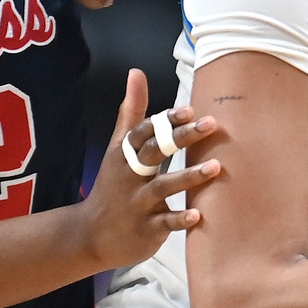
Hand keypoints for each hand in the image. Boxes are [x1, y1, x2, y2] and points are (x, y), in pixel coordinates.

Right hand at [73, 68, 221, 268]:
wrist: (92, 235)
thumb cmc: (113, 185)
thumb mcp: (117, 149)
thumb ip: (132, 112)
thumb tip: (136, 72)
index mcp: (124, 155)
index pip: (144, 132)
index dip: (165, 120)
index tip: (189, 109)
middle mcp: (130, 176)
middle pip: (155, 152)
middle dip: (181, 137)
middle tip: (210, 123)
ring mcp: (137, 203)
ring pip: (163, 187)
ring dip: (189, 177)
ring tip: (216, 167)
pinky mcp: (145, 229)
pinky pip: (164, 223)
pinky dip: (180, 220)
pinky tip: (199, 215)